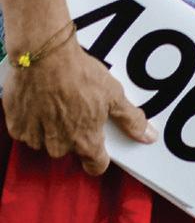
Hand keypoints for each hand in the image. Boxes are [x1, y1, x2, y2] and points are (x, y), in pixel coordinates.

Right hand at [4, 42, 155, 173]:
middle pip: (70, 149)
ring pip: (47, 141)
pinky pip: (27, 131)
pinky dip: (32, 119)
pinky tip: (40, 100)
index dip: (100, 157)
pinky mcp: (17, 127)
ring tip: (58, 100)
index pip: (95, 165)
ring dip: (51, 127)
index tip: (101, 147)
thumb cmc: (80, 74)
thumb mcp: (113, 94)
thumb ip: (131, 119)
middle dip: (74, 133)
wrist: (44, 56)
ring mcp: (36, 138)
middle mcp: (60, 145)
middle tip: (76, 107)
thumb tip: (149, 137)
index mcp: (85, 141)